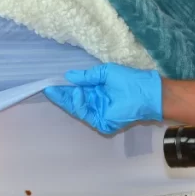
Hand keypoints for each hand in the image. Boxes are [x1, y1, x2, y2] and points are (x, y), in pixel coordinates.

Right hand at [43, 63, 162, 133]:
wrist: (145, 92)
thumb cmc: (129, 80)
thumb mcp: (105, 73)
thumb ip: (87, 76)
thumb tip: (69, 76)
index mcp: (98, 92)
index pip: (77, 91)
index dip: (64, 88)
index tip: (51, 83)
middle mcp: (96, 104)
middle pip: (74, 102)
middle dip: (61, 95)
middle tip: (49, 88)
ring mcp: (98, 114)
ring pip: (77, 108)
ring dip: (68, 99)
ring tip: (61, 88)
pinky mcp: (102, 122)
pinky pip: (86, 114)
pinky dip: (79, 105)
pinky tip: (76, 94)